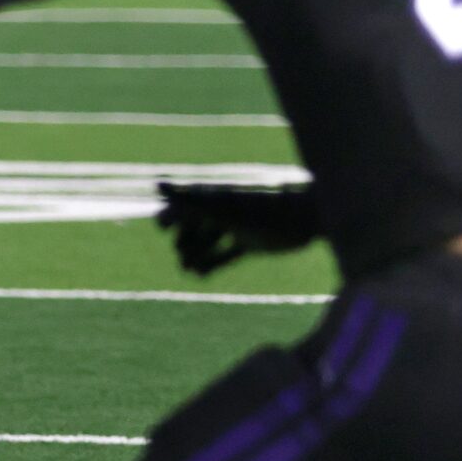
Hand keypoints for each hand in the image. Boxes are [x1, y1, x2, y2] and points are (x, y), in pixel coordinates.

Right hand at [155, 180, 321, 275]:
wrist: (304, 220)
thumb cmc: (261, 211)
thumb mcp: (221, 209)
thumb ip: (188, 200)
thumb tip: (157, 184)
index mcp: (214, 199)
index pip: (181, 205)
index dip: (169, 218)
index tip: (165, 230)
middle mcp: (223, 211)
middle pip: (192, 227)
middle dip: (184, 242)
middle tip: (184, 259)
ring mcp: (236, 227)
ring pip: (208, 242)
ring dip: (195, 255)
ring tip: (190, 271)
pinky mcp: (250, 242)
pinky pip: (226, 254)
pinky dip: (212, 263)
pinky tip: (200, 276)